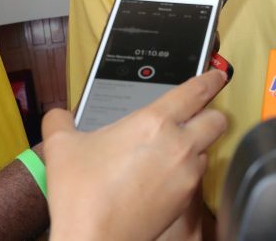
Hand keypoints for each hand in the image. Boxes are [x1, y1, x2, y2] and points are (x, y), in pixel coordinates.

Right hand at [42, 71, 226, 240]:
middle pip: (217, 119)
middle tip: (196, 115)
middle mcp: (179, 145)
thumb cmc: (83, 195)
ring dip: (196, 146)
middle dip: (210, 114)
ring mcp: (186, 174)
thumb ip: (60, 121)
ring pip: (208, 150)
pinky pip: (196, 177)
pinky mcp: (186, 200)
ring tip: (171, 150)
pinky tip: (163, 176)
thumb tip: (58, 116)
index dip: (209, 79)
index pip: (196, 91)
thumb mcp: (61, 147)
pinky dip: (187, 172)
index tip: (215, 75)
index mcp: (155, 122)